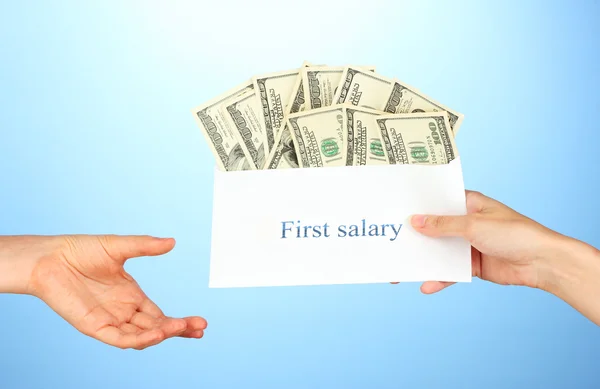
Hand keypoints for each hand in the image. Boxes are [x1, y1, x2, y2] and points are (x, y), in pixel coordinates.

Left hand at [25, 235, 206, 349]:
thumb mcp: (119, 246)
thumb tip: (172, 242)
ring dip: (163, 334)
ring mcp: (110, 320)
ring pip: (142, 336)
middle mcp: (124, 311)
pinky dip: (139, 340)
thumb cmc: (80, 250)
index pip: (161, 316)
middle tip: (200, 329)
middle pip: (157, 329)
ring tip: (181, 327)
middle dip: (179, 330)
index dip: (180, 322)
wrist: (50, 257)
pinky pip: (120, 339)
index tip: (200, 323)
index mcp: (132, 296)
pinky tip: (156, 334)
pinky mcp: (95, 326)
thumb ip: (146, 246)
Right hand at [405, 190, 571, 293]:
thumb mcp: (473, 225)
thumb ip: (443, 225)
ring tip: (402, 270)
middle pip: (435, 228)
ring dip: (424, 260)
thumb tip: (415, 221)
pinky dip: (439, 278)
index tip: (396, 211)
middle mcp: (467, 222)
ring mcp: (469, 244)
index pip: (438, 202)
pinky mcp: (473, 264)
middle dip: (416, 237)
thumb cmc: (515, 234)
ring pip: (440, 251)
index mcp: (469, 204)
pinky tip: (427, 285)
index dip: (419, 206)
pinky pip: (451, 271)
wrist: (542, 263)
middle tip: (393, 242)